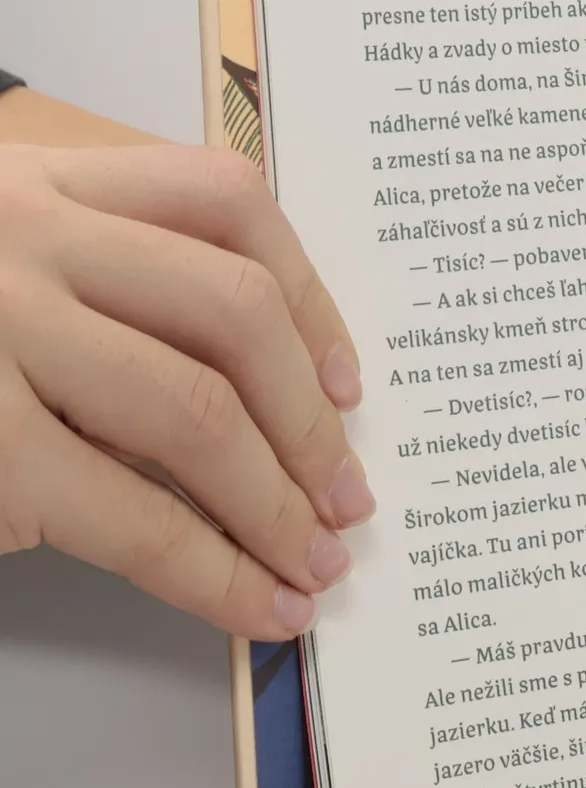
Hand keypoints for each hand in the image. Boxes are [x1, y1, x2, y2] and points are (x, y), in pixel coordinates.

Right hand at [0, 143, 371, 637]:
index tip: (349, 383)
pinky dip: (212, 572)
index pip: (223, 199)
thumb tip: (273, 415)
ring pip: (196, 413)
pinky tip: (254, 605)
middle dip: (310, 422)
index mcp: (40, 181)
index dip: (310, 298)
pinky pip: (133, 517)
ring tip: (314, 565)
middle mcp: (21, 238)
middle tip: (349, 497)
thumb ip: (105, 293)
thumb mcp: (1, 262)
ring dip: (276, 505)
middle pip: (230, 312)